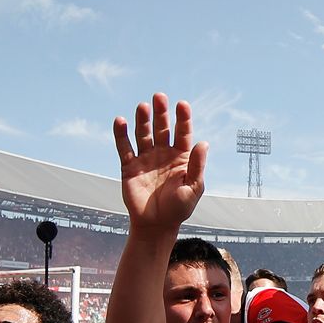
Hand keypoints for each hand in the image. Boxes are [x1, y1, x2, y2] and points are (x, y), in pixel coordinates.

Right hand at [114, 94, 206, 230]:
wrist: (156, 226)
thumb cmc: (178, 209)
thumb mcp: (193, 188)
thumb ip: (196, 166)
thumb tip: (203, 143)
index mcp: (181, 157)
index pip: (182, 133)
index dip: (183, 118)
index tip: (182, 104)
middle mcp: (163, 154)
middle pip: (162, 128)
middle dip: (161, 113)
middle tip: (159, 96)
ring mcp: (146, 159)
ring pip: (143, 134)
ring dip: (142, 120)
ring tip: (143, 107)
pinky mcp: (129, 167)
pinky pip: (124, 148)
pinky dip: (121, 135)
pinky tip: (120, 121)